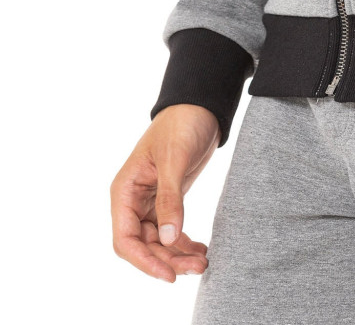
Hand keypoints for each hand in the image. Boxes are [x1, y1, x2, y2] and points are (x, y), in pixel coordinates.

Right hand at [110, 103, 219, 281]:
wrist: (199, 105)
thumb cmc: (181, 124)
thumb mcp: (175, 160)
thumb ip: (170, 199)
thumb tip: (169, 239)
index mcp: (125, 190)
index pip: (125, 239)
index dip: (144, 261)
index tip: (168, 275)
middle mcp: (133, 200)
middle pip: (144, 245)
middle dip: (168, 260)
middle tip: (198, 268)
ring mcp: (149, 202)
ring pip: (159, 242)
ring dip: (178, 255)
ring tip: (204, 262)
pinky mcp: (167, 200)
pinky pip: (171, 231)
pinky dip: (184, 243)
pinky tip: (201, 249)